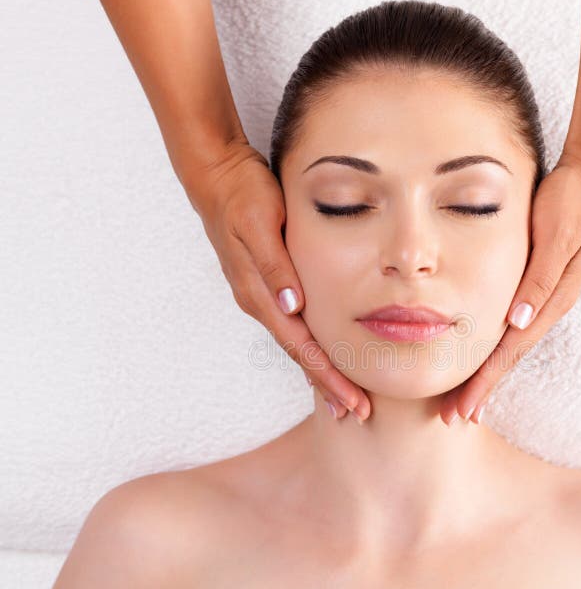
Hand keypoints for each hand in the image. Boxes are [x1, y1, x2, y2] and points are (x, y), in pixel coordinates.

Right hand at [181, 139, 370, 420]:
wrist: (215, 173)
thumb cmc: (241, 193)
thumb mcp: (260, 223)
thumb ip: (275, 265)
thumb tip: (293, 306)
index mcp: (260, 293)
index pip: (301, 346)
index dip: (327, 377)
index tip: (352, 402)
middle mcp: (259, 301)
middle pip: (299, 355)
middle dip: (328, 387)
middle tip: (357, 414)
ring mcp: (260, 295)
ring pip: (295, 345)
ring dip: (319, 373)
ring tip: (343, 399)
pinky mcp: (265, 284)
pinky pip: (290, 327)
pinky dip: (309, 349)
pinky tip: (320, 358)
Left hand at [439, 150, 580, 425]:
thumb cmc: (571, 204)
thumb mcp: (556, 236)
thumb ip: (539, 279)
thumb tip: (518, 321)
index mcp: (550, 299)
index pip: (510, 351)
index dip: (486, 381)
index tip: (465, 408)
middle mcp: (546, 307)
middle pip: (507, 358)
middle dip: (482, 389)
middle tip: (454, 418)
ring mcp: (543, 300)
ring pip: (509, 347)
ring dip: (487, 376)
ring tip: (465, 400)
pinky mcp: (537, 289)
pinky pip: (512, 329)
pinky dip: (495, 351)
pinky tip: (483, 360)